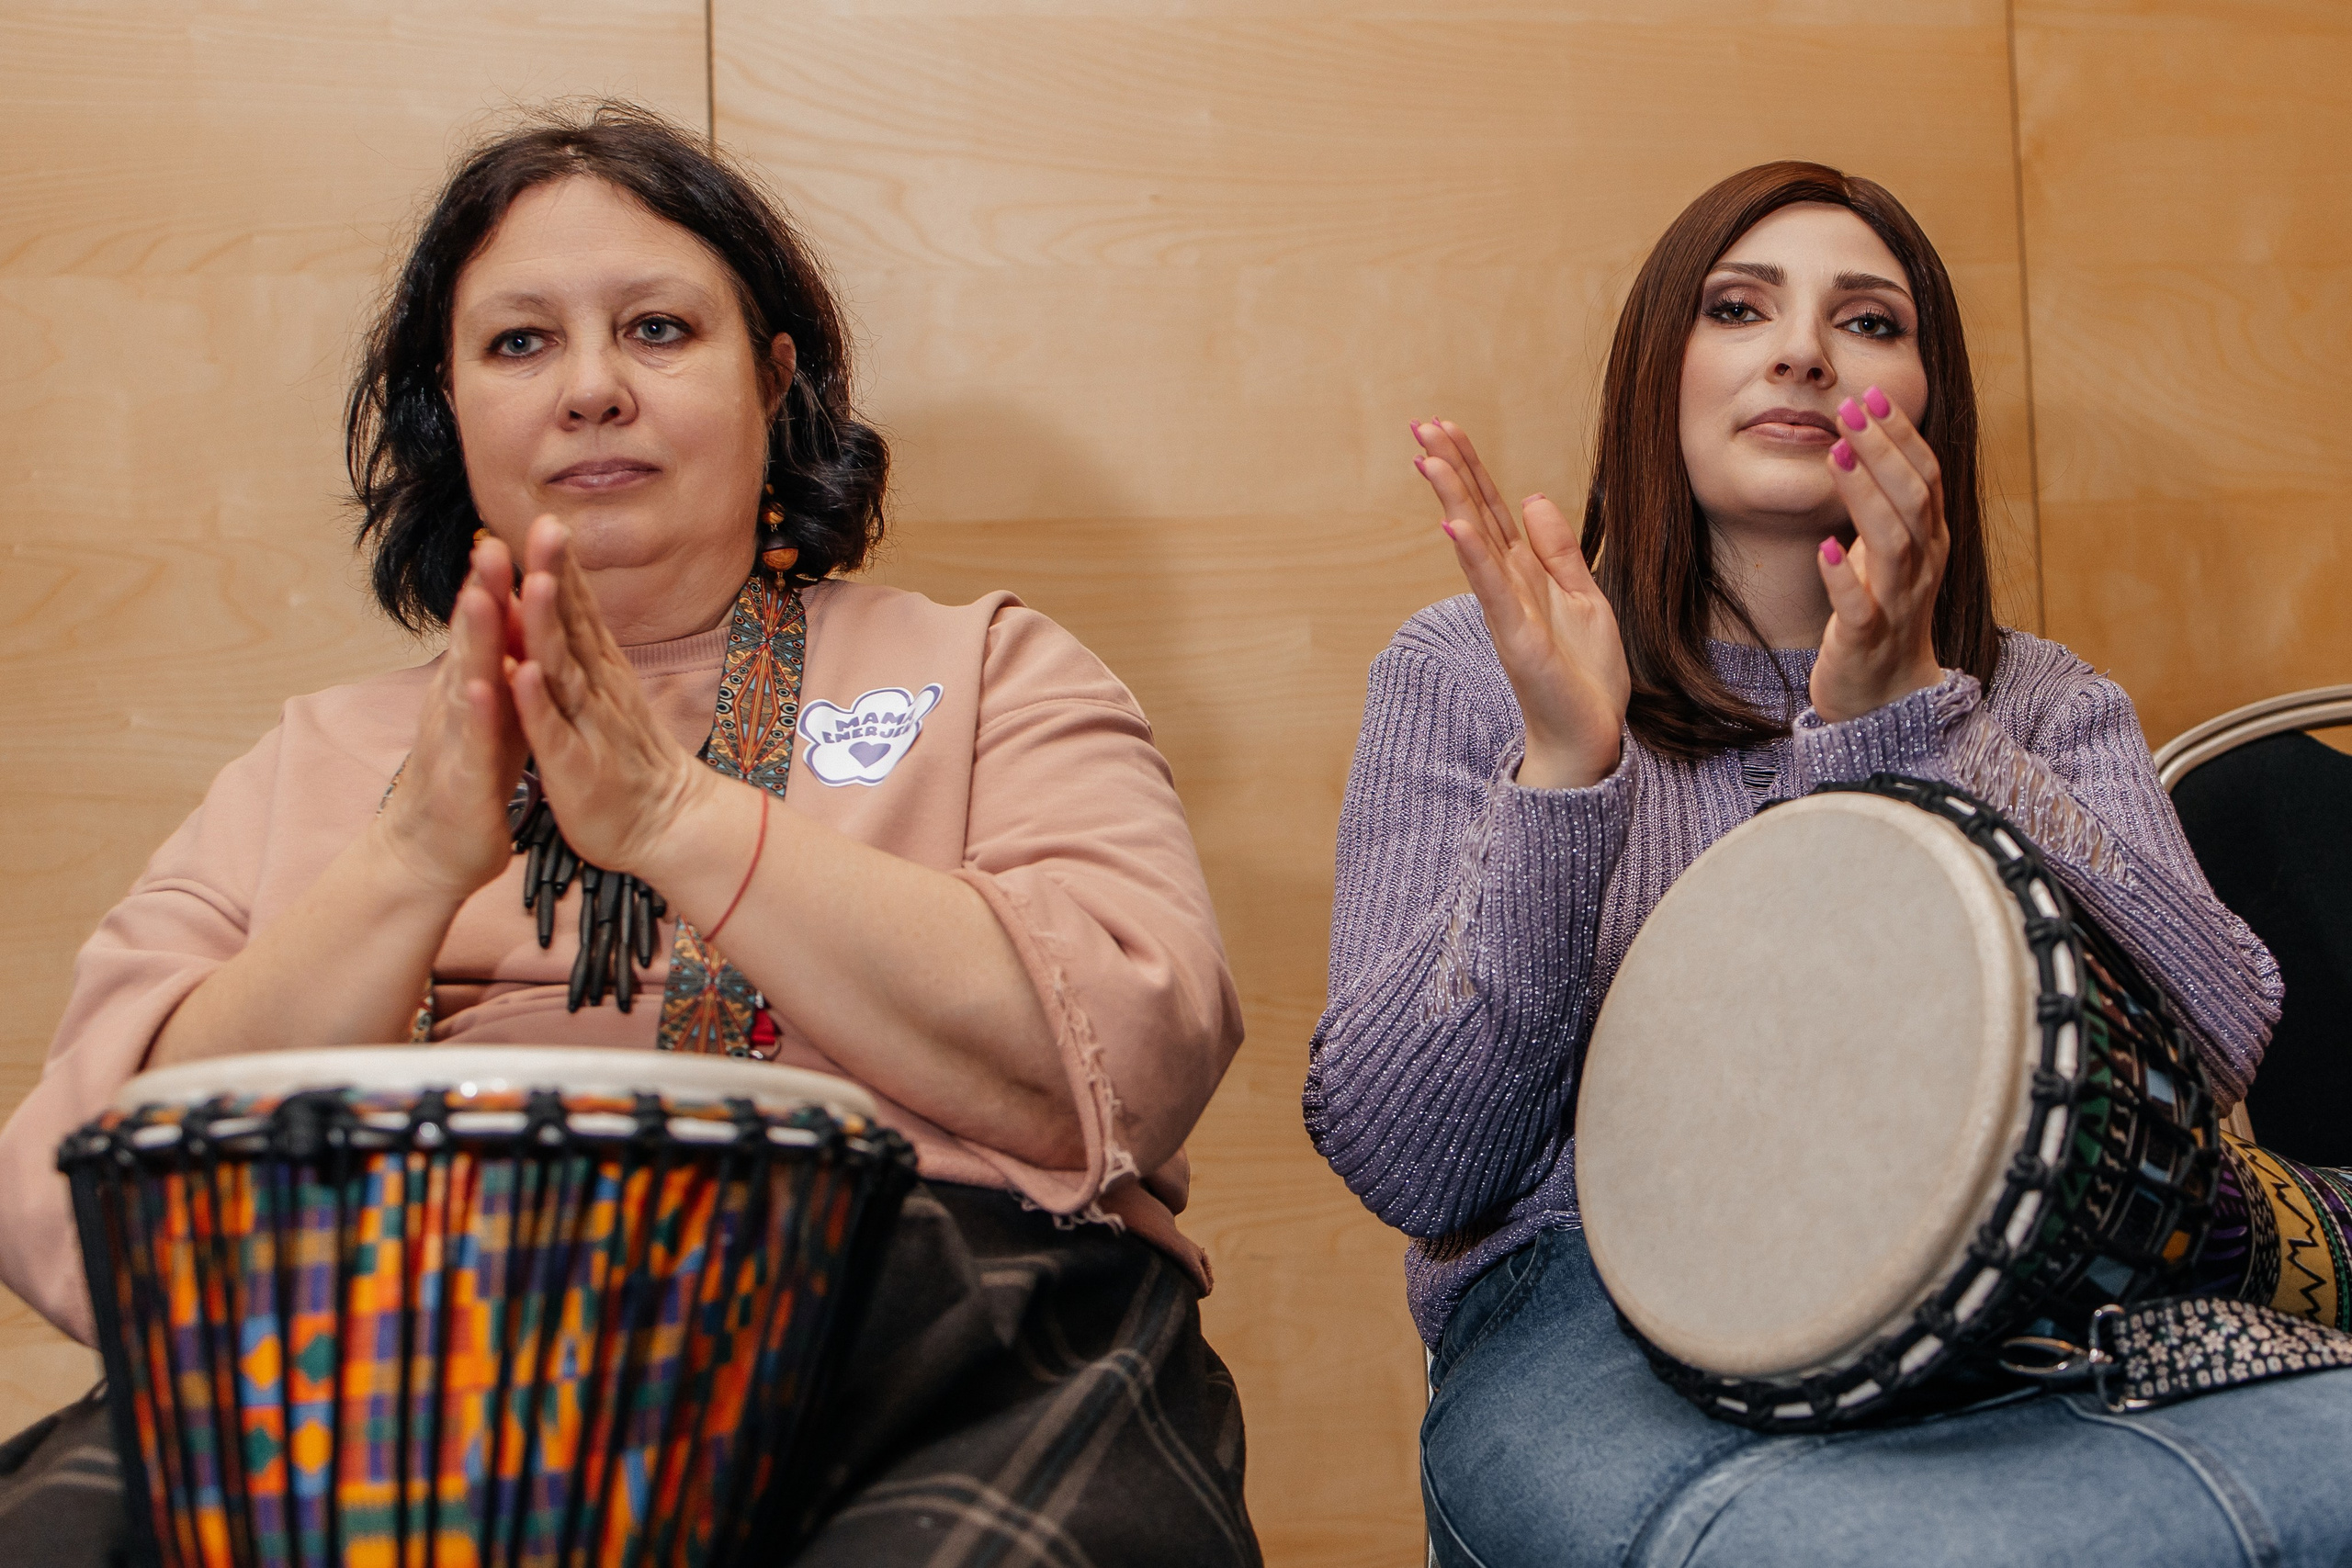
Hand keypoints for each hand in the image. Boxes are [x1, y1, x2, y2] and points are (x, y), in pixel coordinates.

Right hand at [372, 536, 528, 896]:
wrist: (432, 853)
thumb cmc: (471, 777)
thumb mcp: (493, 712)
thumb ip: (504, 666)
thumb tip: (518, 617)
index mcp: (472, 685)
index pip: (487, 625)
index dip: (498, 581)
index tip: (517, 534)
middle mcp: (456, 702)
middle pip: (471, 639)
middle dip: (482, 591)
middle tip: (493, 541)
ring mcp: (454, 739)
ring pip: (465, 680)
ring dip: (475, 640)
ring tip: (484, 596)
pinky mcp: (461, 780)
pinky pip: (470, 743)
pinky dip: (477, 714)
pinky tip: (482, 686)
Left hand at [508, 516, 712, 875]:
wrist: (665, 825)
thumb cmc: (625, 761)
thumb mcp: (604, 696)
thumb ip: (583, 651)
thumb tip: (567, 604)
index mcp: (600, 673)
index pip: (580, 610)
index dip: (562, 567)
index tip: (545, 520)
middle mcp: (599, 690)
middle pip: (574, 626)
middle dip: (558, 576)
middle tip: (545, 527)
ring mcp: (589, 727)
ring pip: (565, 670)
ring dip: (549, 627)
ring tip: (535, 584)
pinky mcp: (576, 767)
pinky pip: (552, 730)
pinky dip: (536, 702)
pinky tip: (522, 674)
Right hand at [1413, 419, 1629, 788]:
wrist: (1589, 738)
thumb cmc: (1585, 677)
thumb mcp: (1584, 597)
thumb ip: (1559, 551)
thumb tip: (1533, 498)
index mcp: (1525, 574)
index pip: (1491, 509)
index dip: (1469, 467)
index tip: (1444, 427)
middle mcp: (1509, 587)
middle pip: (1475, 516)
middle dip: (1450, 470)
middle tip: (1421, 426)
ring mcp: (1509, 612)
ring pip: (1476, 545)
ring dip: (1451, 501)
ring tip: (1428, 459)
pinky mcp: (1519, 640)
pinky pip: (1494, 591)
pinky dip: (1474, 558)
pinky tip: (1455, 527)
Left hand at [1811, 389, 1948, 722]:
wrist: (1884, 696)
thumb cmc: (1881, 612)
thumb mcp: (1890, 552)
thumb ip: (1886, 503)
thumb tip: (1864, 439)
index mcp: (1930, 541)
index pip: (1926, 476)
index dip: (1902, 435)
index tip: (1872, 395)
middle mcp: (1922, 567)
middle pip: (1914, 499)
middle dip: (1883, 450)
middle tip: (1850, 409)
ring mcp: (1897, 604)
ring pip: (1892, 543)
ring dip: (1864, 496)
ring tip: (1838, 455)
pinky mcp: (1865, 640)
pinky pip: (1859, 607)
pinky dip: (1842, 578)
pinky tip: (1823, 549)